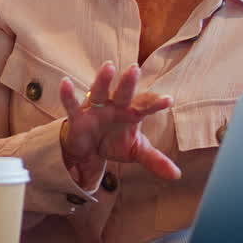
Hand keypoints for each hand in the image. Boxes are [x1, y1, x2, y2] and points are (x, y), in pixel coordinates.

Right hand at [59, 62, 181, 180]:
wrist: (88, 147)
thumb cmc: (115, 140)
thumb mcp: (135, 150)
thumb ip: (155, 160)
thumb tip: (177, 175)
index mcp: (132, 112)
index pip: (145, 105)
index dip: (155, 103)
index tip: (168, 101)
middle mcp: (115, 106)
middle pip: (124, 93)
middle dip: (128, 82)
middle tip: (135, 69)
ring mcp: (96, 109)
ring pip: (100, 92)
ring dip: (103, 80)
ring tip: (108, 67)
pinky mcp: (78, 117)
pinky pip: (72, 105)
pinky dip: (68, 95)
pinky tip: (65, 82)